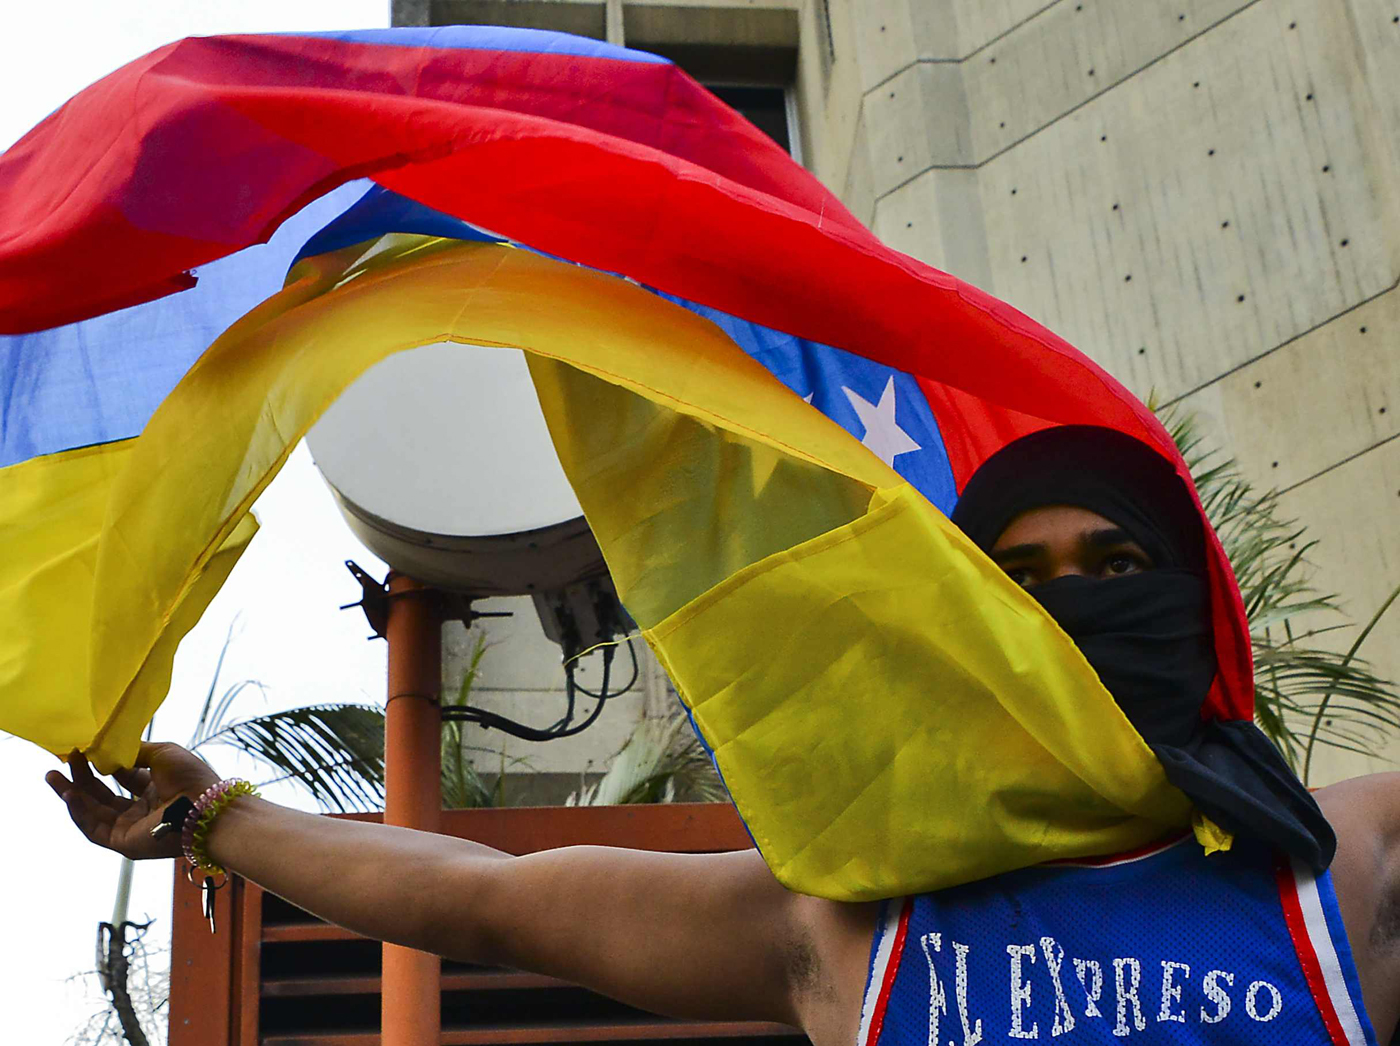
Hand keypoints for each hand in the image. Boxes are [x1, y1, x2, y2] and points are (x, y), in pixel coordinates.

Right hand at [46, 742, 221, 860]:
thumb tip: (112, 748)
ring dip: (71, 794)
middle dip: (80, 778)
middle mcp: (143, 809)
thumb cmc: (191, 778)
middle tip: (61, 761)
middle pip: (103, 795)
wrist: (205, 806)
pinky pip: (94, 828)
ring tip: (53, 776)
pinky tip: (69, 795)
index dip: (102, 765)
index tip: (83, 750)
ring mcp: (132, 827)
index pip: (122, 778)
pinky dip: (79, 812)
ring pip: (93, 812)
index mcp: (156, 789)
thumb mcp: (162, 754)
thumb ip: (136, 751)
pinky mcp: (124, 842)